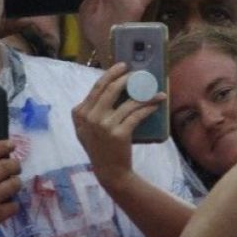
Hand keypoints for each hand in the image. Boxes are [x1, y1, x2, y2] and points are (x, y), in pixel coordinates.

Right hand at [0, 139, 21, 236]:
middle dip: (15, 165)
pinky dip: (12, 205)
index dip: (2, 146)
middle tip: (15, 167)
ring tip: (12, 185)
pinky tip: (7, 206)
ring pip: (14, 184)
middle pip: (6, 166)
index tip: (11, 144)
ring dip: (16, 183)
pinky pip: (14, 205)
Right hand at [72, 62, 161, 188]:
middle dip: (127, 78)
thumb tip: (111, 84)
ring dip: (145, 94)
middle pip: (111, 89)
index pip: (96, 87)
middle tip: (140, 74)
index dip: (111, 74)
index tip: (123, 66)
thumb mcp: (86, 128)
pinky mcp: (119, 134)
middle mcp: (89, 118)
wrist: (109, 170)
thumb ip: (91, 110)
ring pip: (128, 102)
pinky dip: (149, 107)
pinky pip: (137, 114)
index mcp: (80, 113)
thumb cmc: (100, 146)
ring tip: (156, 91)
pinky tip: (156, 104)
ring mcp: (103, 126)